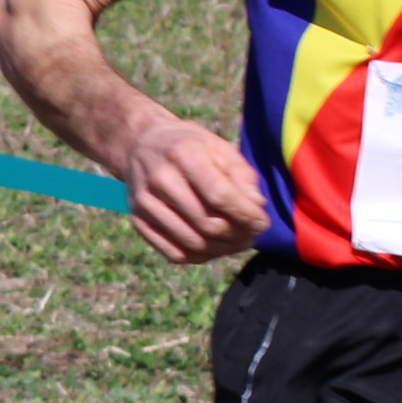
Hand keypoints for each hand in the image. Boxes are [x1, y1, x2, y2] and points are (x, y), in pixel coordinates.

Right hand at [116, 115, 267, 264]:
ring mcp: (145, 203)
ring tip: (238, 242)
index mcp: (184, 153)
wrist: (141, 145)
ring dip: (223, 250)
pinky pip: (174, 253)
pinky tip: (214, 247)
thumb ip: (242, 175)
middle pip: (207, 223)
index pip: (219, 195)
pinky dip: (201, 256)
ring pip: (192, 243)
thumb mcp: (219, 147)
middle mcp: (160, 179)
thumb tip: (256, 207)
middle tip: (251, 234)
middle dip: (237, 235)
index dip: (246, 215)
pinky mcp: (139, 221)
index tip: (262, 223)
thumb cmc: (190, 147)